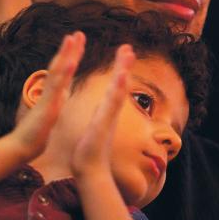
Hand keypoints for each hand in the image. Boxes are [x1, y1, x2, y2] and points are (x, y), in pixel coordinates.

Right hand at [11, 31, 85, 160]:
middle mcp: (50, 92)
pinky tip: (70, 62)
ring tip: (72, 38)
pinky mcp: (47, 107)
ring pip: (56, 73)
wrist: (22, 148)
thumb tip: (60, 90)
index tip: (78, 41)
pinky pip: (56, 89)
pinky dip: (63, 75)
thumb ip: (54, 99)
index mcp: (54, 93)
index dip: (71, 55)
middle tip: (78, 32)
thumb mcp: (50, 111)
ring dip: (64, 55)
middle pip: (59, 66)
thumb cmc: (35, 132)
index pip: (64, 70)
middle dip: (69, 49)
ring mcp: (47, 98)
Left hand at [71, 44, 135, 178]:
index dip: (118, 71)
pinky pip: (112, 103)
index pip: (113, 87)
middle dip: (124, 65)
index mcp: (105, 112)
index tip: (121, 55)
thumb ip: (99, 122)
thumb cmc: (89, 153)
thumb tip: (101, 118)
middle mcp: (110, 112)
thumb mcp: (95, 132)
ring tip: (128, 54)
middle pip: (120, 84)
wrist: (90, 172)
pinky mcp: (105, 123)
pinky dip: (118, 89)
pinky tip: (121, 77)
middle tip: (129, 47)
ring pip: (118, 90)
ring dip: (123, 71)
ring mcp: (109, 117)